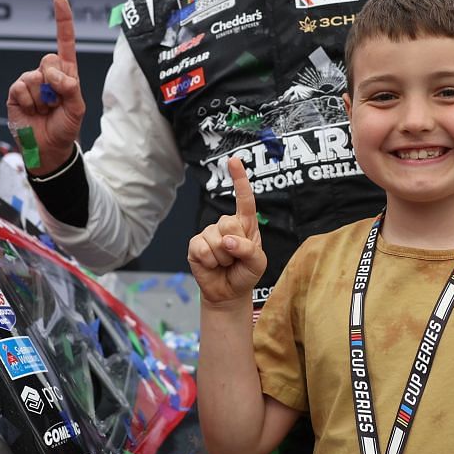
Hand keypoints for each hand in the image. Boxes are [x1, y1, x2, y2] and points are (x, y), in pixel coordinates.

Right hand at [5, 0, 86, 171]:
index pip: (64, 42)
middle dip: (54, 81)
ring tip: (44, 110)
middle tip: (56, 102)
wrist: (48, 149)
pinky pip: (21, 87)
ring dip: (41, 98)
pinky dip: (28, 101)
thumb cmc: (65, 128)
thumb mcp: (78, 108)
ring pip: (34, 77)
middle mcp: (47, 75)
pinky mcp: (16, 93)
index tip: (59, 0)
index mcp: (66, 74)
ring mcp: (30, 83)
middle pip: (48, 59)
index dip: (62, 21)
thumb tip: (53, 74)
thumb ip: (70, 87)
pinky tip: (31, 111)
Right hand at [187, 158, 265, 306]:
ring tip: (224, 264)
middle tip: (235, 258)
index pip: (244, 199)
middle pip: (228, 222)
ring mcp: (209, 233)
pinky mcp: (195, 245)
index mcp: (245, 224)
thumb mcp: (258, 263)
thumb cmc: (245, 273)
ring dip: (222, 258)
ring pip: (215, 239)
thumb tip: (228, 240)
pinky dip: (209, 261)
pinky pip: (201, 249)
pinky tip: (212, 265)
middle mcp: (226, 224)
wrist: (228, 292)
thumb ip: (249, 250)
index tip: (234, 161)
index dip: (239, 179)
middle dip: (234, 245)